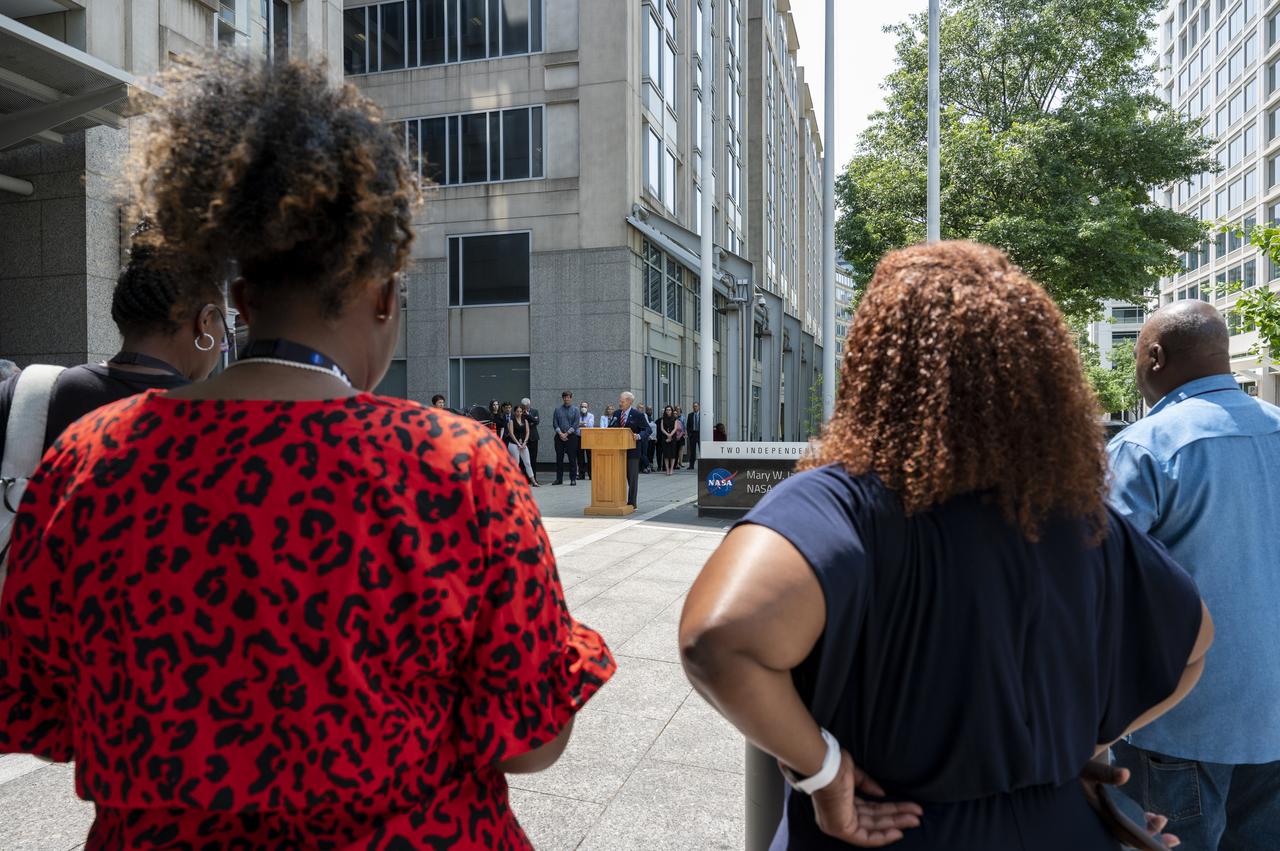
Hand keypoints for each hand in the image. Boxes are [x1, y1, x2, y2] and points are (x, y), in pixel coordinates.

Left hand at [807, 751, 921, 846]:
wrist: (826, 767)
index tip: (905, 808)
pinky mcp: (842, 829)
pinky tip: (898, 831)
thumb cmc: (835, 765)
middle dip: (897, 817)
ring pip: (874, 827)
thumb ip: (867, 785)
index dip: (887, 810)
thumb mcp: (854, 774)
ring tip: (915, 820)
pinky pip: (866, 838)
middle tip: (916, 815)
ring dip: (896, 824)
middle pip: (874, 819)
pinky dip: (883, 836)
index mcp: (840, 801)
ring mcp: (839, 824)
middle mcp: (839, 815)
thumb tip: (882, 794)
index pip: (868, 810)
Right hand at [1081, 761, 1180, 848]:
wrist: (1064, 776)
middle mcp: (1107, 821)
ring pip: (1132, 831)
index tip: (1164, 841)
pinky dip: (1142, 823)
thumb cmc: (1075, 773)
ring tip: (1163, 820)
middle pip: (1133, 837)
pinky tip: (1151, 816)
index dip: (1146, 841)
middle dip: (1154, 838)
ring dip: (1150, 830)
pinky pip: (1129, 824)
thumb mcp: (1089, 770)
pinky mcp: (1111, 815)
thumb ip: (1106, 773)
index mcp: (1104, 815)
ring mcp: (1110, 819)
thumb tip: (1125, 774)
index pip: (1127, 834)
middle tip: (1174, 839)